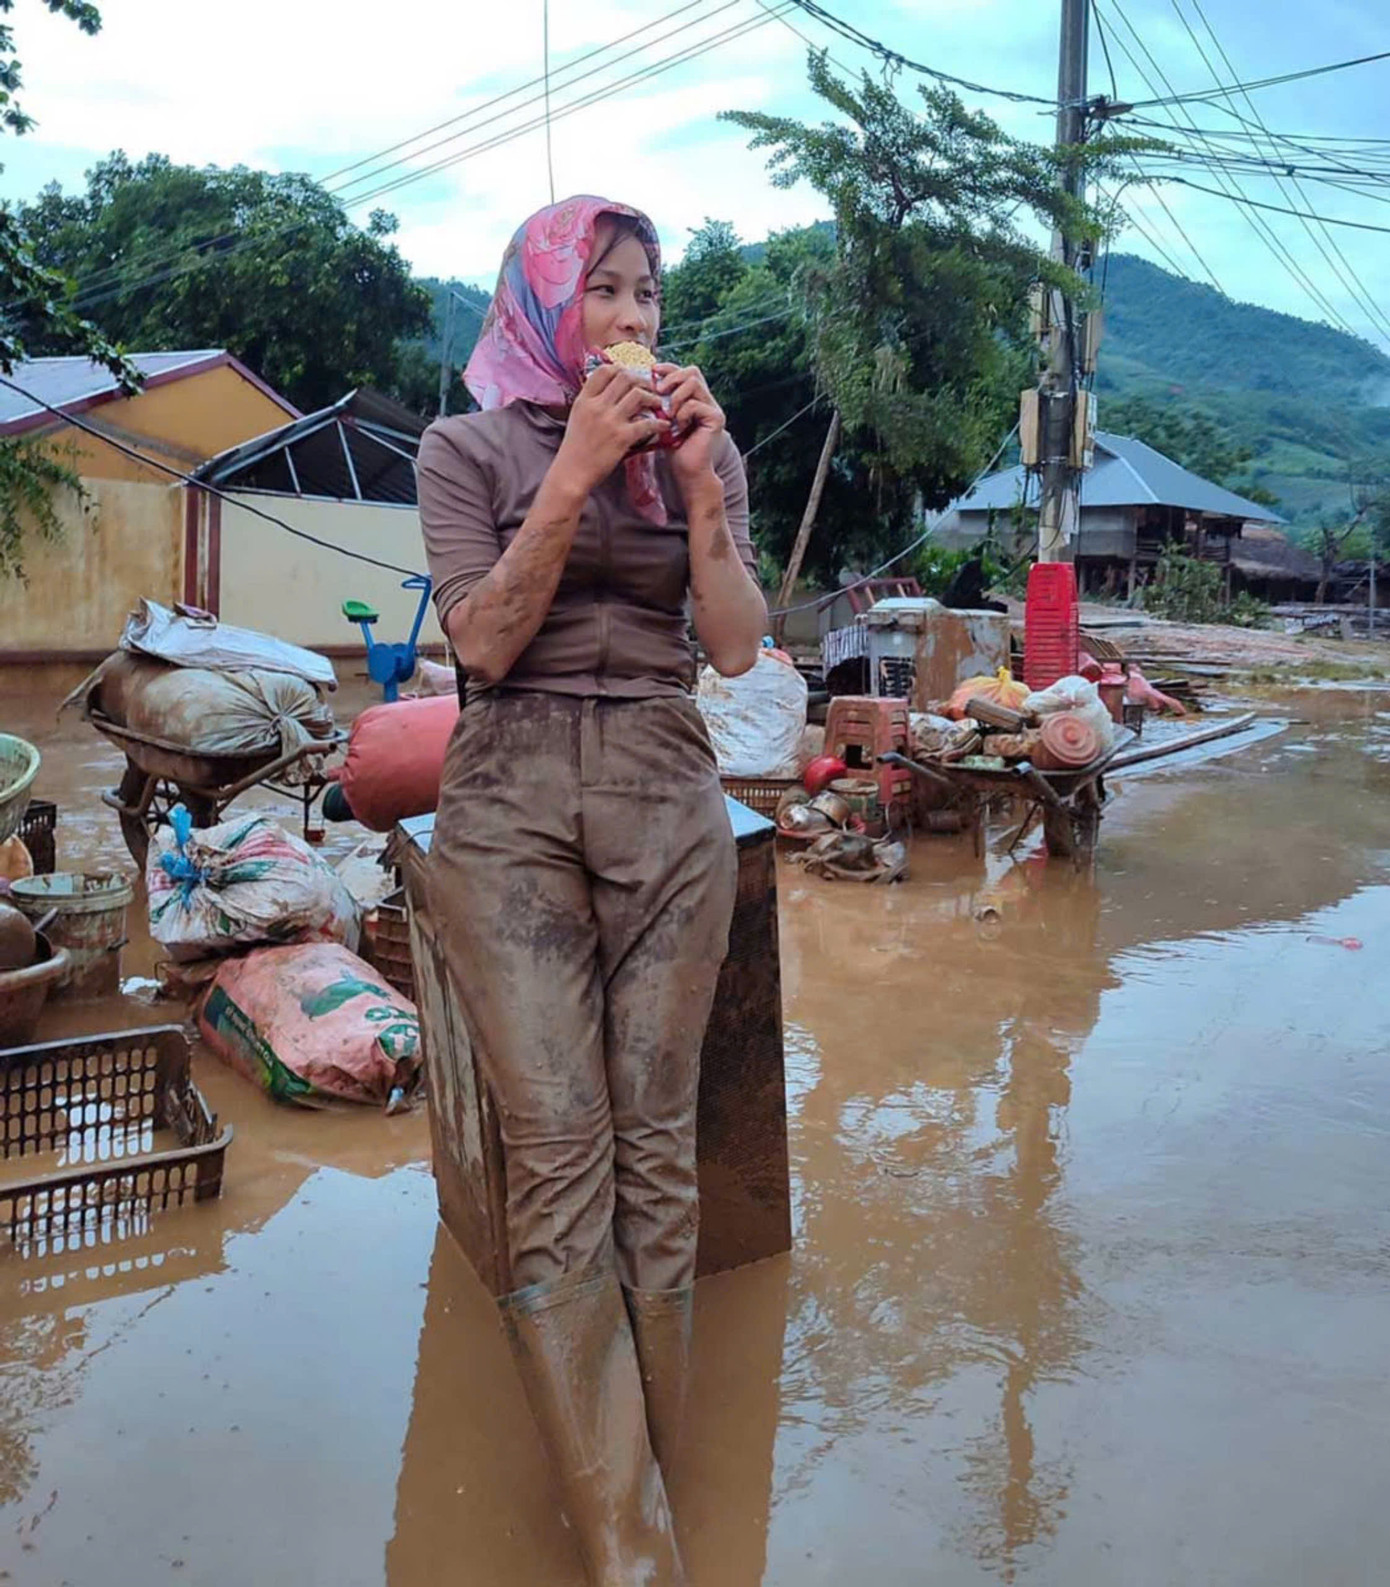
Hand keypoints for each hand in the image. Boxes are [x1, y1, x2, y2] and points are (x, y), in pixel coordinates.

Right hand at [554, 363, 667, 493]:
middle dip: (642, 381)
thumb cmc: (576, 447)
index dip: (621, 369)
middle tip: (650, 388)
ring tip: (658, 404)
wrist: (572, 473)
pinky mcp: (622, 438)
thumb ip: (591, 402)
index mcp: (584, 400)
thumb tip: (607, 390)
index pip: (604, 370)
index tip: (630, 376)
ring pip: (638, 395)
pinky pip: (647, 424)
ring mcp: (610, 421)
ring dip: (652, 398)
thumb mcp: (577, 417)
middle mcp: (597, 406)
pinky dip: (659, 423)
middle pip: (625, 378)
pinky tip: (664, 426)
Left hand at [655, 363, 724, 490]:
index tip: (653, 371)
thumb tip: (644, 381)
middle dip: (673, 378)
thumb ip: (660, 400)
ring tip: (669, 414)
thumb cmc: (672, 448)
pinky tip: (678, 426)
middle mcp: (707, 400)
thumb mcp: (661, 419)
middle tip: (659, 390)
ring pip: (694, 383)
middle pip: (693, 371)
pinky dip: (683, 413)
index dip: (669, 368)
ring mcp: (713, 408)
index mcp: (695, 398)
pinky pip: (695, 403)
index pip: (685, 372)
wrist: (686, 472)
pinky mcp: (716, 418)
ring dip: (676, 396)